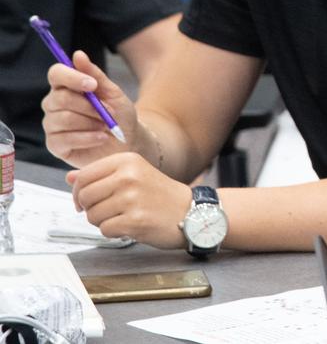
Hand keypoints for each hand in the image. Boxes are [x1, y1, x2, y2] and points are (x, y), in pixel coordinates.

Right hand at [42, 50, 139, 167]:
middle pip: (60, 98)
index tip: (92, 85)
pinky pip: (64, 139)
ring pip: (63, 119)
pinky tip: (101, 137)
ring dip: (90, 122)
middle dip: (88, 106)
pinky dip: (87, 137)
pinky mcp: (55, 145)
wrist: (128, 141)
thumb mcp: (113, 93)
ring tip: (106, 126)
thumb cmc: (119, 114)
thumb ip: (95, 75)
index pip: (56, 74)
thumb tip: (78, 55)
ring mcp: (52, 125)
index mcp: (66, 87)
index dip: (72, 77)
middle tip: (108, 112)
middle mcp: (54, 104)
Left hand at [66, 153, 190, 248]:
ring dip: (103, 222)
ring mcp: (132, 198)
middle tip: (110, 211)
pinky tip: (131, 225)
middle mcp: (129, 176)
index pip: (83, 176)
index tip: (87, 201)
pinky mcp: (135, 220)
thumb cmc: (159, 195)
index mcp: (127, 161)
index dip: (78, 193)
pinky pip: (105, 230)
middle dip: (91, 209)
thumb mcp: (133, 175)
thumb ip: (101, 175)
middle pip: (85, 197)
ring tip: (124, 217)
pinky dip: (114, 232)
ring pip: (92, 216)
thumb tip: (70, 177)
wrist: (190, 211)